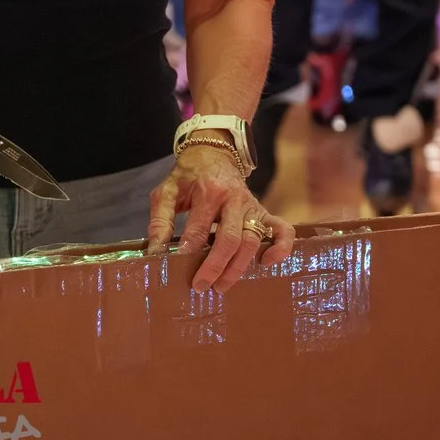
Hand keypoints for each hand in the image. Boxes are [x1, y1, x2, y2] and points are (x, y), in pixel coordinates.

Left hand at [145, 142, 294, 291]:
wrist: (213, 153)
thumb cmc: (188, 176)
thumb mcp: (167, 191)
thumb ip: (160, 220)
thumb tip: (156, 252)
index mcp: (208, 191)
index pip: (200, 227)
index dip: (190, 249)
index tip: (178, 268)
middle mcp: (234, 199)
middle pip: (230, 239)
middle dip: (215, 266)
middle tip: (200, 286)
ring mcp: (252, 206)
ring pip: (252, 241)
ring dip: (237, 267)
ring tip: (221, 286)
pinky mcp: (264, 212)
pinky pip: (282, 230)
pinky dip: (280, 248)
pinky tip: (266, 263)